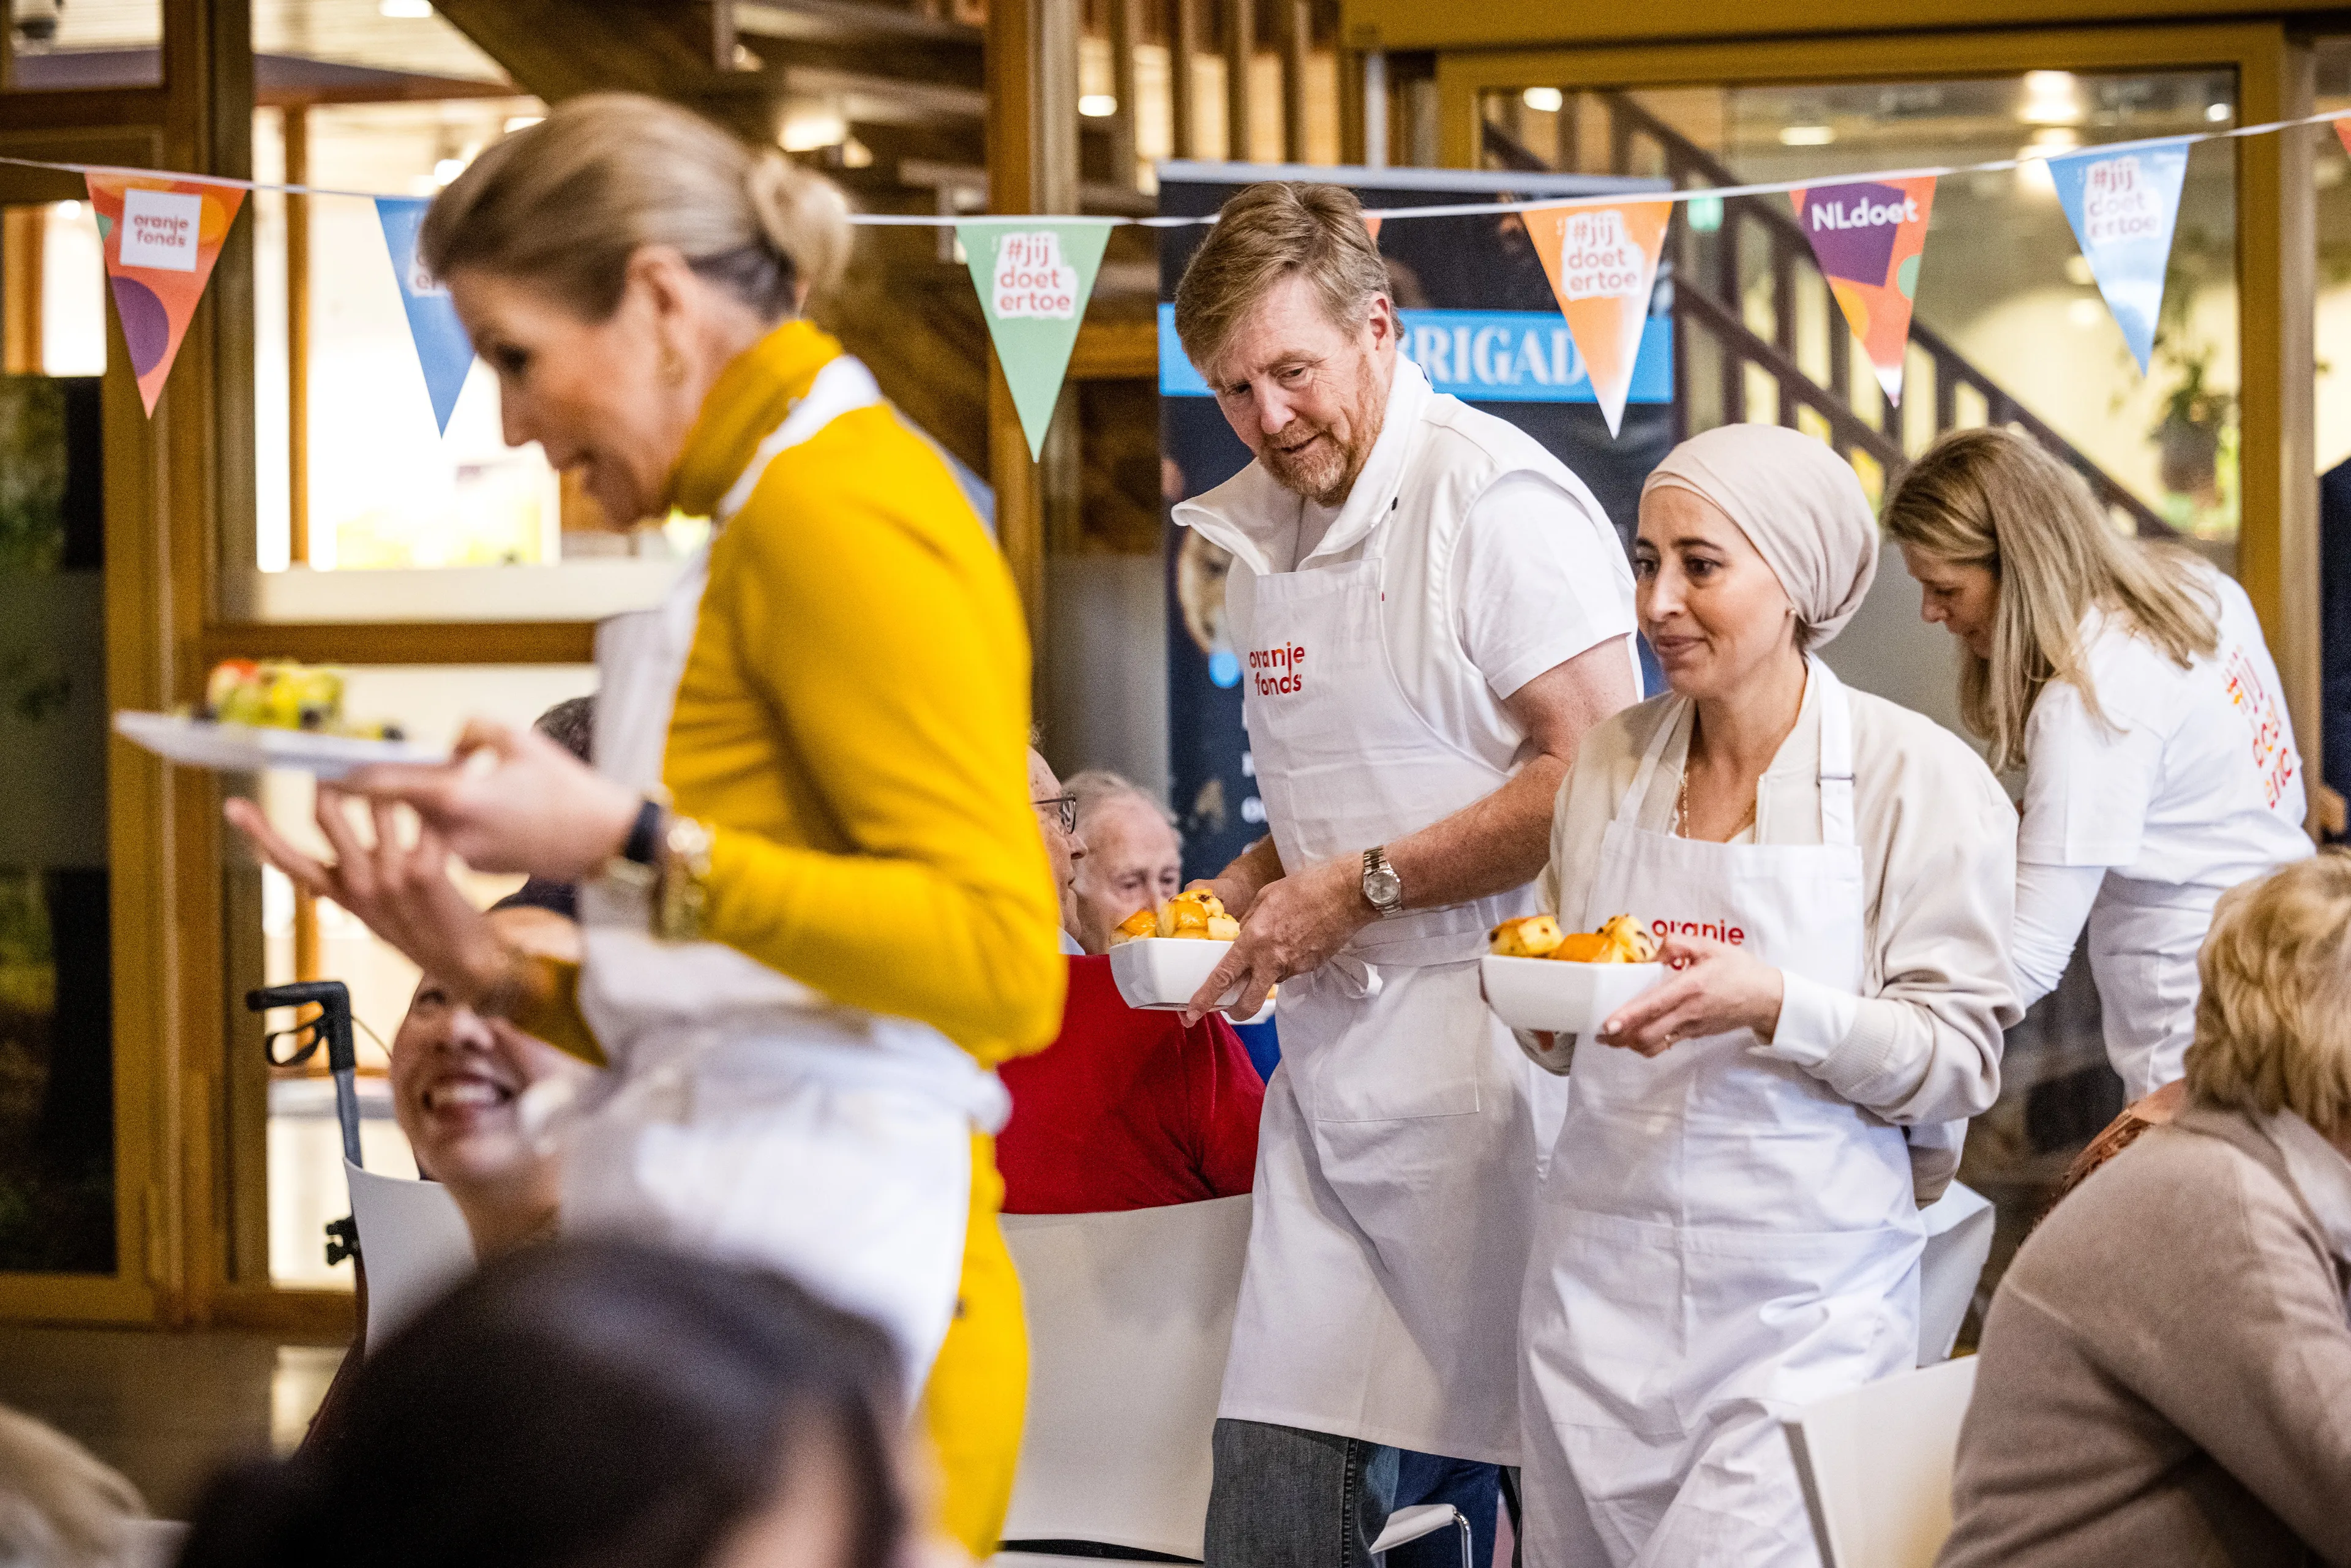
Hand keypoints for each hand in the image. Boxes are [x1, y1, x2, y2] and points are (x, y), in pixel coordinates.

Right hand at [224, 790, 512, 1003]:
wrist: (466, 962)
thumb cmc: (418, 926)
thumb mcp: (369, 912)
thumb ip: (342, 890)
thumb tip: (313, 884)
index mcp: (340, 891)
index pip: (287, 859)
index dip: (258, 832)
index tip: (234, 806)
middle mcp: (358, 883)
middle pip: (327, 813)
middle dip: (335, 776)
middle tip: (345, 752)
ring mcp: (391, 876)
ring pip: (380, 804)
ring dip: (394, 780)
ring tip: (411, 764)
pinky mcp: (426, 872)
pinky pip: (424, 819)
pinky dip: (436, 802)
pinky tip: (450, 791)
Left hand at [337, 718, 638, 879]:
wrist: (604, 842)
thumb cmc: (568, 788)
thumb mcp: (521, 741)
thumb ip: (472, 732)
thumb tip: (447, 746)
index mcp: (458, 796)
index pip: (383, 785)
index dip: (348, 773)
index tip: (320, 763)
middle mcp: (451, 832)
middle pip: (394, 807)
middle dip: (373, 788)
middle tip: (353, 769)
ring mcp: (463, 855)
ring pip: (421, 823)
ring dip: (418, 805)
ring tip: (440, 784)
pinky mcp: (477, 868)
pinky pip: (448, 838)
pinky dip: (452, 823)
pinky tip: (487, 809)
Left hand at [1181, 856, 1371, 1025]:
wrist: (1350, 893)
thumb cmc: (1307, 887)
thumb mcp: (1266, 897)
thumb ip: (1248, 921)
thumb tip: (1239, 937)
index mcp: (1255, 939)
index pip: (1223, 977)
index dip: (1204, 999)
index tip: (1191, 1013)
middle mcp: (1272, 959)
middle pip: (1247, 1003)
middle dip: (1235, 1012)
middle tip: (1228, 1008)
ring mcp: (1294, 966)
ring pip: (1270, 983)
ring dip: (1264, 977)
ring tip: (1275, 945)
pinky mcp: (1311, 967)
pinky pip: (1289, 971)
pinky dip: (1285, 963)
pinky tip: (1294, 940)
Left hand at [1594, 934, 1783, 1056]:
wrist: (1766, 997)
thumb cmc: (1738, 969)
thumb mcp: (1709, 946)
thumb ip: (1677, 944)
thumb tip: (1651, 953)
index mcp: (1690, 987)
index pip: (1654, 1006)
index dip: (1628, 1017)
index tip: (1607, 1024)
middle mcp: (1689, 1011)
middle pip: (1648, 1035)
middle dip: (1620, 1038)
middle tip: (1601, 1033)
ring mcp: (1691, 1027)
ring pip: (1655, 1045)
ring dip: (1631, 1044)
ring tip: (1613, 1037)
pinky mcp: (1695, 1035)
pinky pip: (1666, 1045)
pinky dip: (1647, 1044)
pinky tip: (1636, 1036)